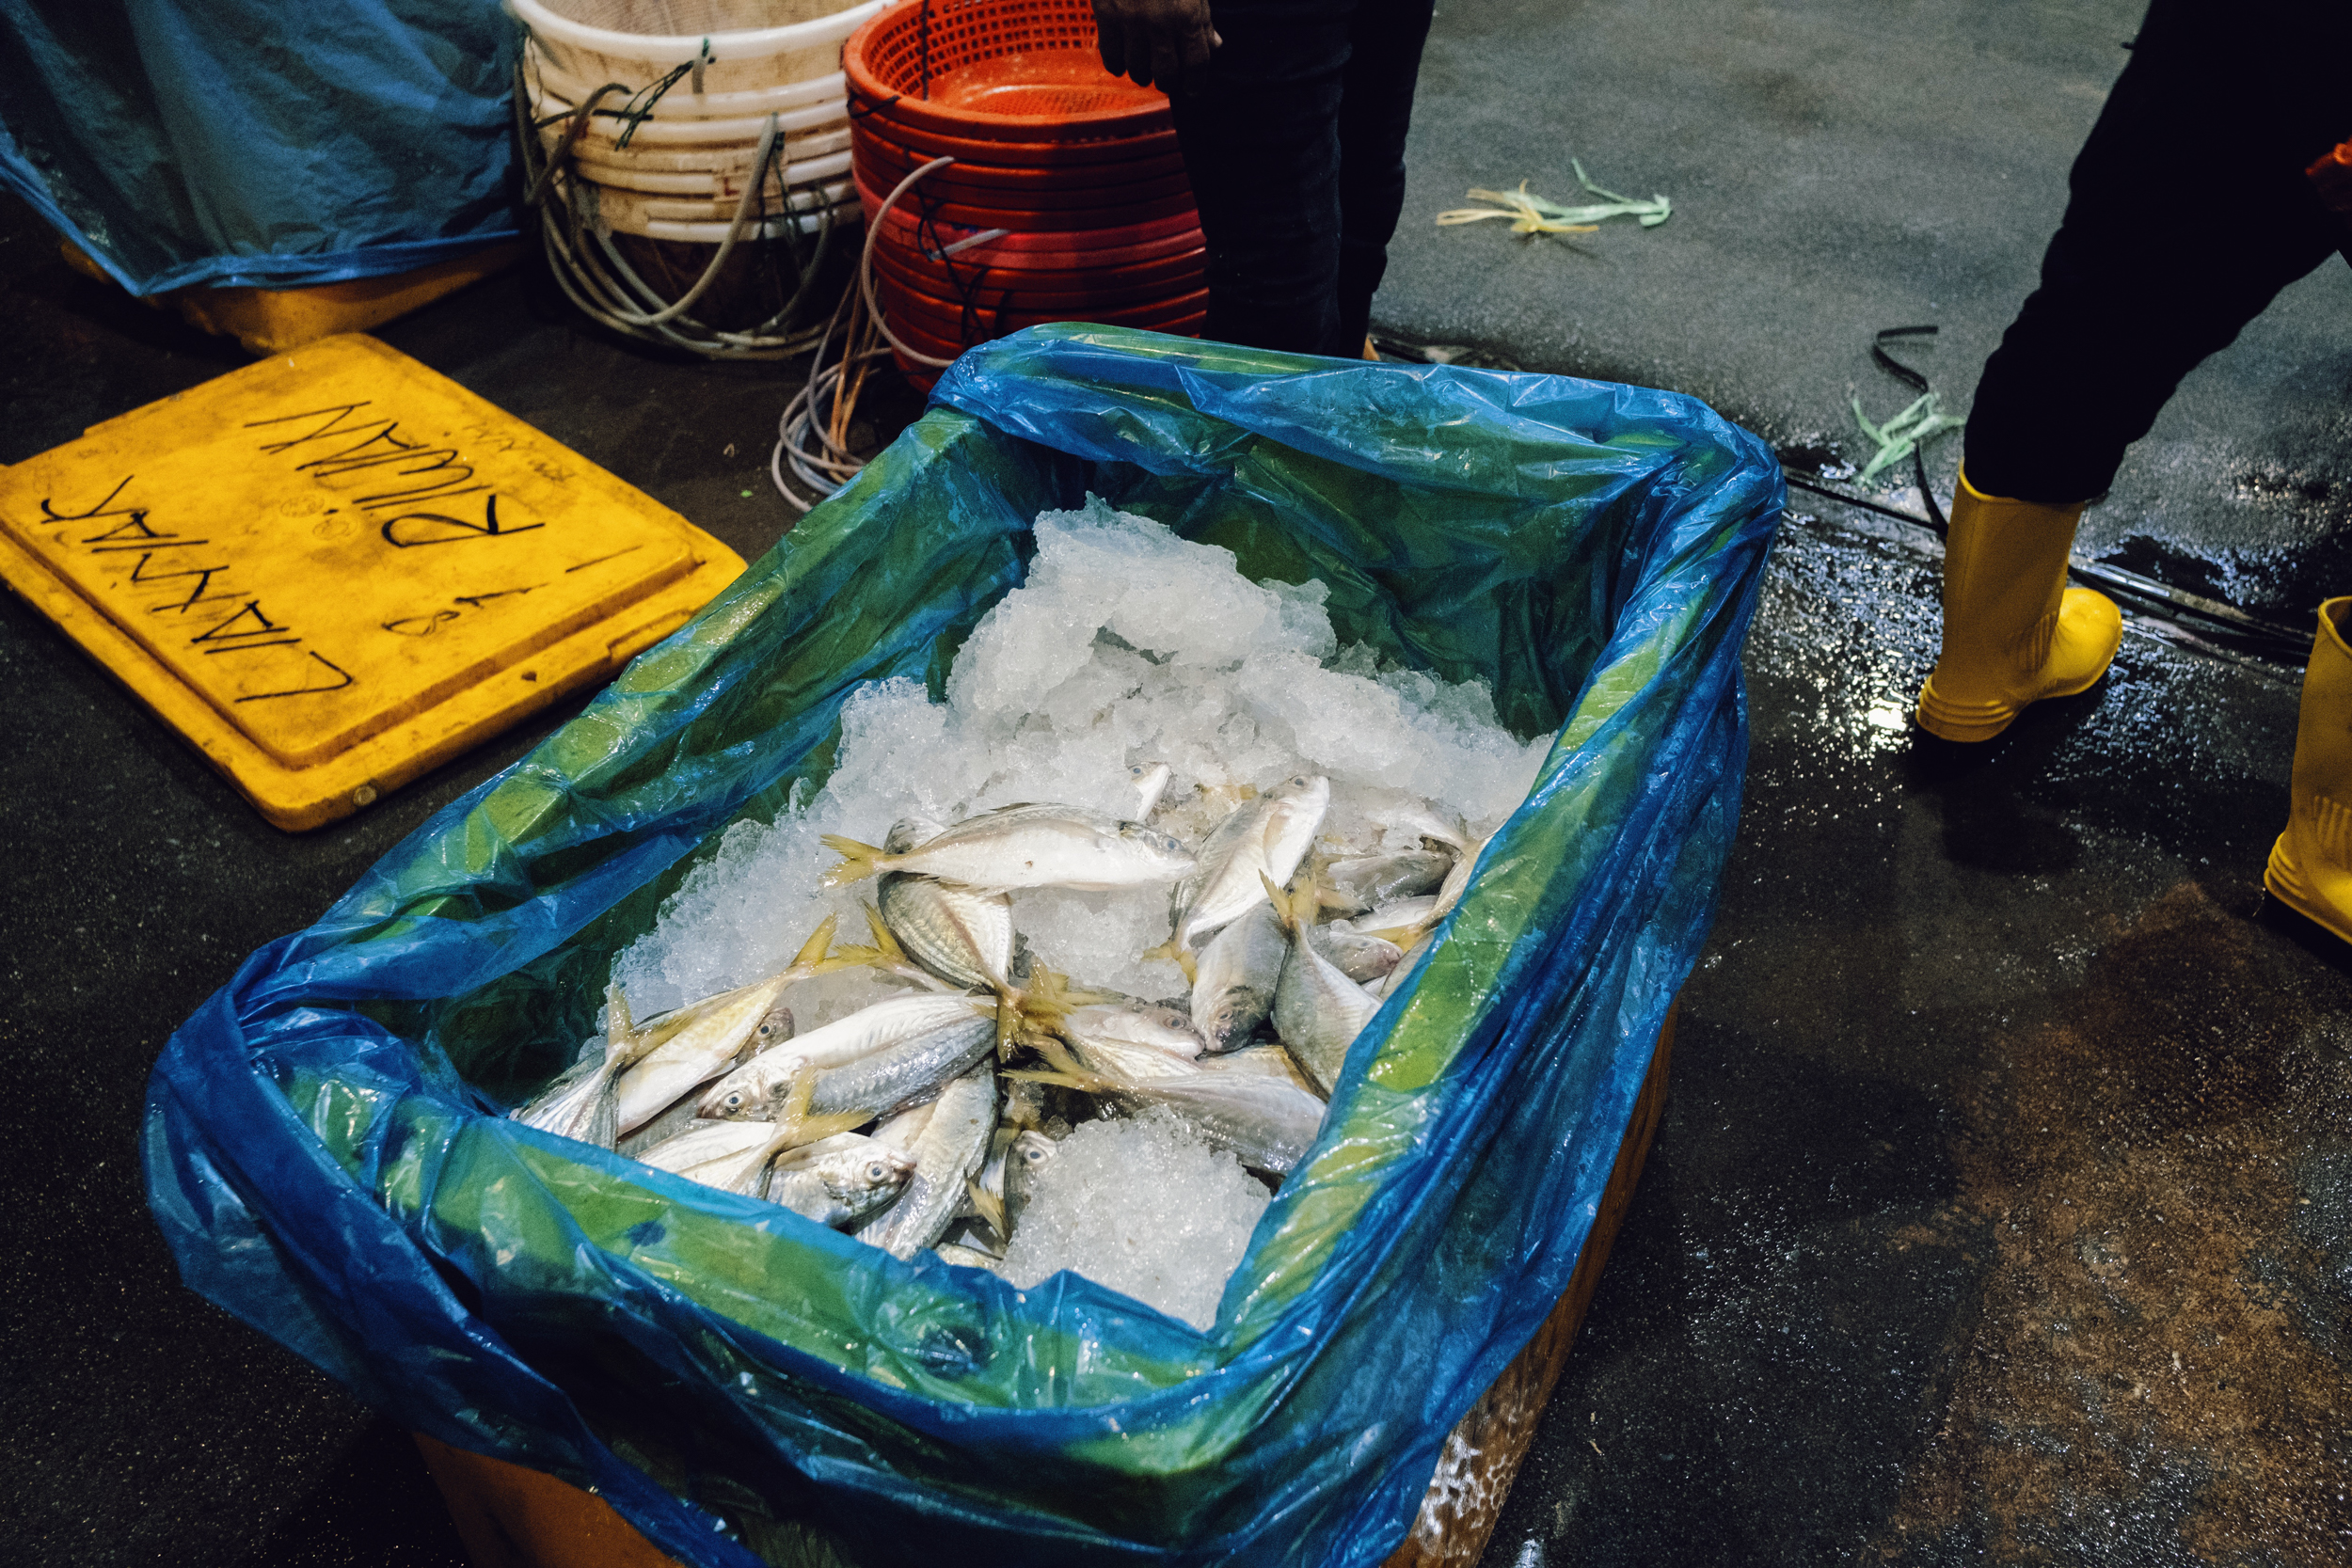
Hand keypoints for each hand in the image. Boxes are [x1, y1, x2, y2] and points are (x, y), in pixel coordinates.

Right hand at [1093, 0, 1220, 93]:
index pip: (1197, 61)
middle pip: (1166, 72)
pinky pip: (1110, 53)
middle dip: (1168, 81)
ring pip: (1138, 67)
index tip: (1194, 90)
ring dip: (1142, 73)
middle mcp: (1160, 23)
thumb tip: (1215, 44)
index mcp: (1187, 14)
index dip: (1196, 81)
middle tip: (1166, 79)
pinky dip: (1116, 65)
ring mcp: (1132, 21)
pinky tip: (1121, 65)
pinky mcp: (1106, 14)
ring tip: (1144, 71)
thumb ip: (1203, 16)